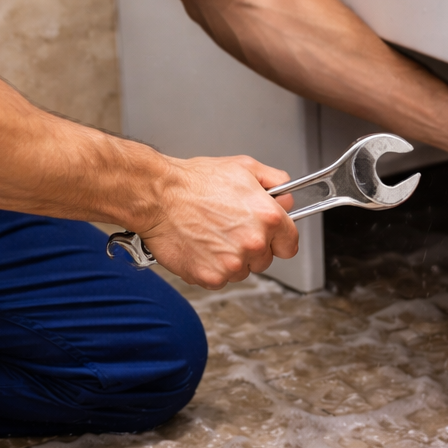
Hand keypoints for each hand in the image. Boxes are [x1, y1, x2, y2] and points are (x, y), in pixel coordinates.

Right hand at [138, 155, 298, 288]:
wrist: (158, 196)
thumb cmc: (194, 182)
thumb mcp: (244, 167)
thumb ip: (275, 182)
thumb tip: (287, 197)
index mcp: (268, 217)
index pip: (289, 244)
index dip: (278, 239)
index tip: (270, 238)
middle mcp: (253, 243)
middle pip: (264, 260)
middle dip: (251, 248)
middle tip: (229, 229)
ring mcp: (232, 264)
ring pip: (242, 271)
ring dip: (231, 260)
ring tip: (211, 235)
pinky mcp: (211, 277)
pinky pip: (219, 279)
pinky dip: (210, 268)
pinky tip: (200, 247)